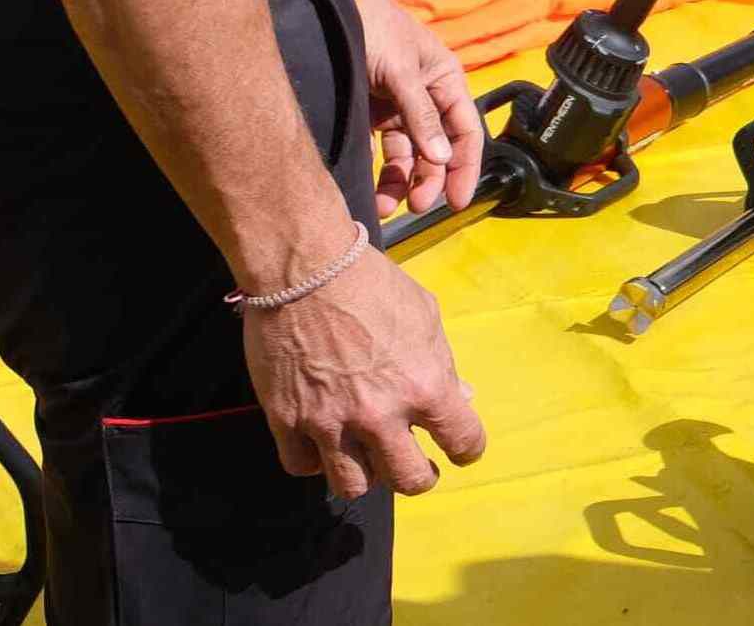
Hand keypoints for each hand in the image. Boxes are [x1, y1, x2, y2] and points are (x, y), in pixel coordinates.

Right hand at [243, 247, 485, 497]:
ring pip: (353, 485)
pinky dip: (314, 460)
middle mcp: (380, 413)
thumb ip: (443, 363)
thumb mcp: (425, 316)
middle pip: (410, 481)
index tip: (459, 450)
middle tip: (414, 463)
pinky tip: (322, 442)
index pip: (463, 441)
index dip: (466, 449)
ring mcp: (330, 422)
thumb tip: (461, 396)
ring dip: (365, 473)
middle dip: (419, 476)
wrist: (305, 267)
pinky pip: (302, 466)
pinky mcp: (286, 420)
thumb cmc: (371, 283)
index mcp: (425, 385)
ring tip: (367, 456)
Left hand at [349, 0, 481, 219]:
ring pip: (408, 154)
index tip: (456, 200)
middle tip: (416, 206)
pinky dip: (379, 171)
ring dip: (401, 181)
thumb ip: (421, 115)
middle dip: (430, 179)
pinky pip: (382, 150)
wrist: (330, 6)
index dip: (465, 166)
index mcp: (446, 82)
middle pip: (437, 149)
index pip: (466, 132)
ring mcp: (399, 107)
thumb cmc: (374, 27)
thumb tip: (441, 159)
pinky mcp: (372, 114)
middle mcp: (427, 98)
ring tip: (386, 206)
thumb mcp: (401, 70)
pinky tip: (371, 189)